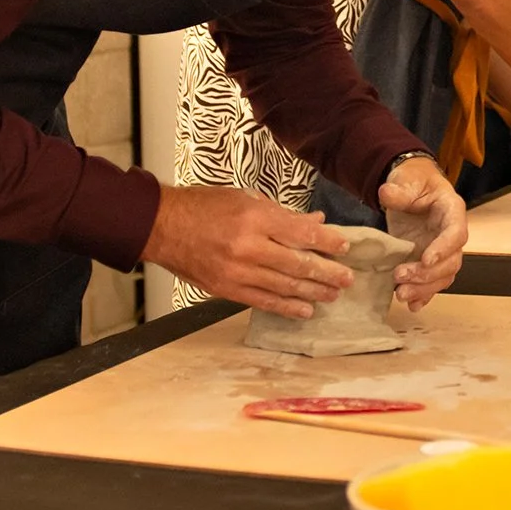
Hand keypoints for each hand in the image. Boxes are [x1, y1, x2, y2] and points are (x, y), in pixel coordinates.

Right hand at [138, 186, 348, 318]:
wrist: (162, 227)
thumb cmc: (204, 207)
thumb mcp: (245, 199)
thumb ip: (281, 214)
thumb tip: (314, 222)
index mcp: (254, 218)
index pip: (301, 233)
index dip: (327, 241)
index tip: (345, 246)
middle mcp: (248, 246)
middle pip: (298, 264)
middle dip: (327, 273)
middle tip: (348, 278)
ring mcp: (237, 271)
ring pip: (284, 286)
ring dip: (313, 292)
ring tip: (333, 295)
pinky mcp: (226, 289)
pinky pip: (263, 301)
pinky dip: (286, 307)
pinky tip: (305, 310)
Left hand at [380, 156, 466, 308]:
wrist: (411, 188)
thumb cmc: (414, 181)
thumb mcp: (406, 179)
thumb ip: (399, 189)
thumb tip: (386, 193)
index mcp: (452, 211)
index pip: (456, 233)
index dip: (444, 248)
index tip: (426, 259)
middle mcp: (451, 235)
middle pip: (451, 261)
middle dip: (428, 274)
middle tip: (401, 277)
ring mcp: (441, 251)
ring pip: (443, 277)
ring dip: (424, 289)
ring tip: (400, 295)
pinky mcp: (429, 262)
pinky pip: (432, 283)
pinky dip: (423, 296)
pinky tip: (411, 306)